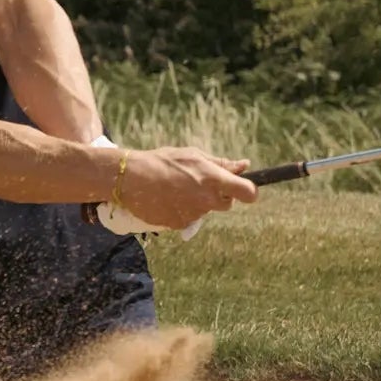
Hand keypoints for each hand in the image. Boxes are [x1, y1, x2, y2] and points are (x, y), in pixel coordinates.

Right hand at [116, 148, 257, 230]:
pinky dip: (182, 211)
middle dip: (218, 195)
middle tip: (199, 183)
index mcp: (213, 178)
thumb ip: (220, 163)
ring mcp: (193, 214)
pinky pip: (188, 219)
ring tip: (176, 188)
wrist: (131, 179)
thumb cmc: (163, 161)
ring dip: (198, 202)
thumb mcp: (193, 156)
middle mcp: (206, 199)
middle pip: (226, 204)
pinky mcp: (179, 224)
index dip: (249, 192)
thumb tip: (244, 166)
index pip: (247, 192)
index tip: (245, 190)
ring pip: (205, 210)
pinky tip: (168, 199)